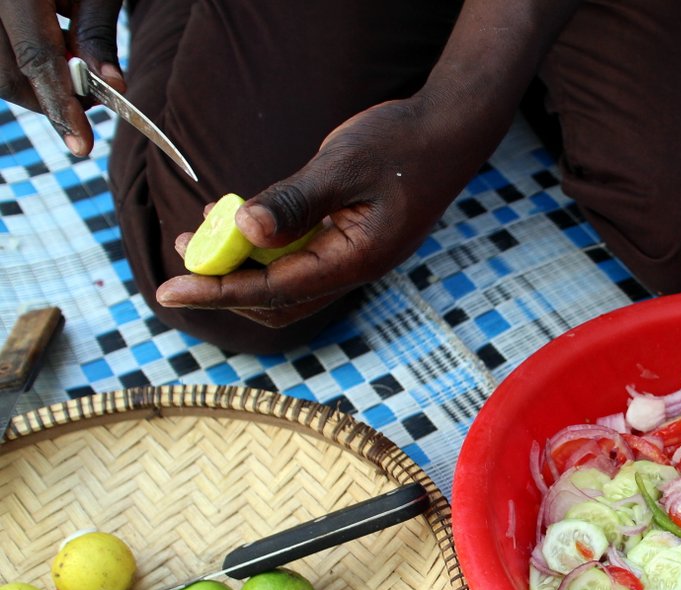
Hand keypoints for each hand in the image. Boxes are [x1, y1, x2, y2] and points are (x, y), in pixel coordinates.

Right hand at [0, 0, 124, 155]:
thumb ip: (97, 35)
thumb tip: (112, 89)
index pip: (35, 58)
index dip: (59, 107)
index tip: (81, 145)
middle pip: (3, 73)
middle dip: (45, 97)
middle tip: (86, 101)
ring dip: (32, 77)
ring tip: (68, 57)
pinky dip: (21, 56)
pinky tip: (50, 37)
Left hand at [157, 96, 484, 328]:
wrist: (448, 132)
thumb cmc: (401, 144)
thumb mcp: (343, 165)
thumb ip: (294, 201)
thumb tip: (243, 229)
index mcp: (356, 259)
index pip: (274, 289)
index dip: (217, 290)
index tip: (168, 290)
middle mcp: (352, 267)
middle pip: (277, 303)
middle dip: (224, 286)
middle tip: (181, 255)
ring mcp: (350, 256)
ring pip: (285, 283)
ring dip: (240, 267)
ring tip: (197, 236)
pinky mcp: (346, 239)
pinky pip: (296, 258)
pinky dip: (261, 248)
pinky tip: (236, 222)